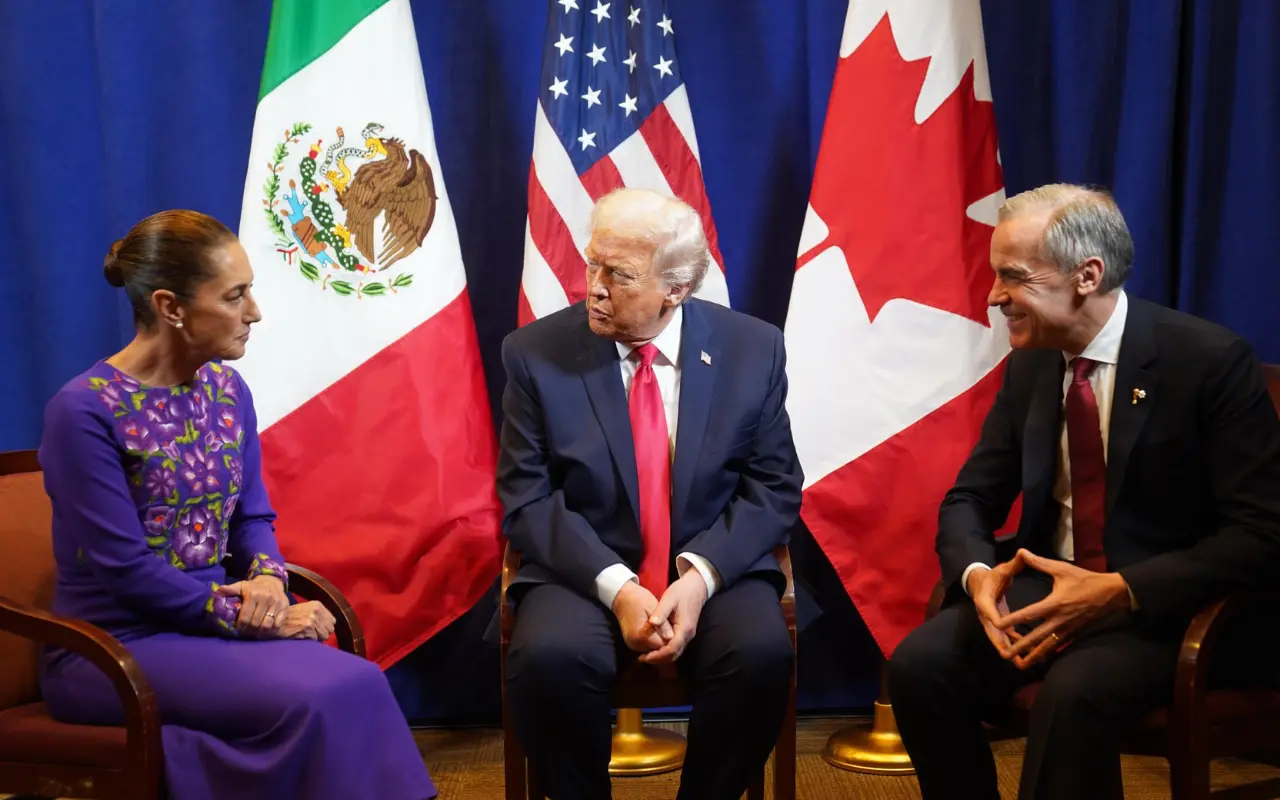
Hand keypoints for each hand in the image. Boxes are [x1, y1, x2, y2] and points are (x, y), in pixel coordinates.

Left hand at [216, 575, 289, 635]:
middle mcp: (266, 599)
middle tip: (246, 632)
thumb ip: (230, 590)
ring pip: (267, 625)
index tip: (239, 630)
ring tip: (255, 632)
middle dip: (249, 630)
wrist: (272, 580)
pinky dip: (271, 629)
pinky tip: (265, 628)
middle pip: (255, 623)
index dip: (241, 626)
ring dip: (260, 631)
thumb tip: (217, 591)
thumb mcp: (241, 585)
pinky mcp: (285, 607)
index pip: (245, 617)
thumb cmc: (254, 586)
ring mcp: (277, 604)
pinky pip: (278, 624)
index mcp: (253, 595)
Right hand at [263, 601, 336, 640]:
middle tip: (310, 633)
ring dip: (315, 638)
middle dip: (322, 633)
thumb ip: (319, 615)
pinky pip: (315, 640)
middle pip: (330, 629)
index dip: (325, 627)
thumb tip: (332, 626)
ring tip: (304, 634)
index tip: (316, 629)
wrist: (273, 621)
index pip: (333, 621)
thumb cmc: (289, 618)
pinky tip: (300, 635)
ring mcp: (312, 619)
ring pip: (324, 636)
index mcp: (317, 605)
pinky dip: (309, 640)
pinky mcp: (307, 628)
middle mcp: (316, 610)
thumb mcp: (305, 611)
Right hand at [613, 582, 671, 651]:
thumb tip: (671, 638)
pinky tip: (658, 631)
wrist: (622, 597)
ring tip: (665, 628)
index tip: (677, 629)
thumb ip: (663, 624)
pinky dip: (655, 640)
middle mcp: (636, 644)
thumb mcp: (654, 608)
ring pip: (654, 649)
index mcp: (641, 636)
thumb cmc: (639, 599)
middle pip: (659, 650)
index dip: (672, 639)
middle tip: (673, 628)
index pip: (664, 645)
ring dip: (661, 641)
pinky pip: (648, 646)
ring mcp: (633, 644)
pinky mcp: (632, 643)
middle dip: (667, 641)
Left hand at [638, 572, 708, 664]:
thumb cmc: (682, 591)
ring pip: (676, 652)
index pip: (671, 649)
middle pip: (674, 654)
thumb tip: (652, 623)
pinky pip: (676, 646)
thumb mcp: (669, 598)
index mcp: (684, 628)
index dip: (657, 655)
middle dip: (658, 659)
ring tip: (646, 655)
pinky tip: (655, 646)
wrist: (697, 587)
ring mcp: (688, 634)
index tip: (643, 657)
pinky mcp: (686, 632)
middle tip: (642, 658)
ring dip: (662, 656)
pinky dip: (666, 650)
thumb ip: (661, 612)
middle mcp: (688, 635)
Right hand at [969, 559, 1025, 657]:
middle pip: (992, 632)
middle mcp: (986, 614)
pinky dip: (1014, 643)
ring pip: (998, 639)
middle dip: (1001, 644)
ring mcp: (991, 622)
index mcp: (985, 601)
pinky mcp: (998, 625)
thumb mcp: (1002, 569)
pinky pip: (1006, 637)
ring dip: (1009, 649)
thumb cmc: (993, 575)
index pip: (990, 613)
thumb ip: (1015, 564)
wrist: (981, 583)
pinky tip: (1026, 652)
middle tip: (1009, 655)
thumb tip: (1022, 553)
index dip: (998, 621)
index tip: (1005, 629)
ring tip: (1020, 660)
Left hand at [995, 549, 1131, 668]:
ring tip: (1019, 665)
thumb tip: (1021, 552)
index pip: (1029, 614)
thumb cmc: (1085, 580)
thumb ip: (1039, 562)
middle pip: (1036, 637)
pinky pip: (1056, 646)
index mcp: (1054, 603)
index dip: (1012, 620)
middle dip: (1019, 647)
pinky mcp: (1072, 634)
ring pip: (1047, 647)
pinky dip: (1046, 654)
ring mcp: (1066, 629)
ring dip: (1033, 656)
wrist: (1111, 594)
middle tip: (1004, 654)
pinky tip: (1037, 660)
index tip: (998, 625)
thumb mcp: (1061, 568)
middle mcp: (1059, 620)